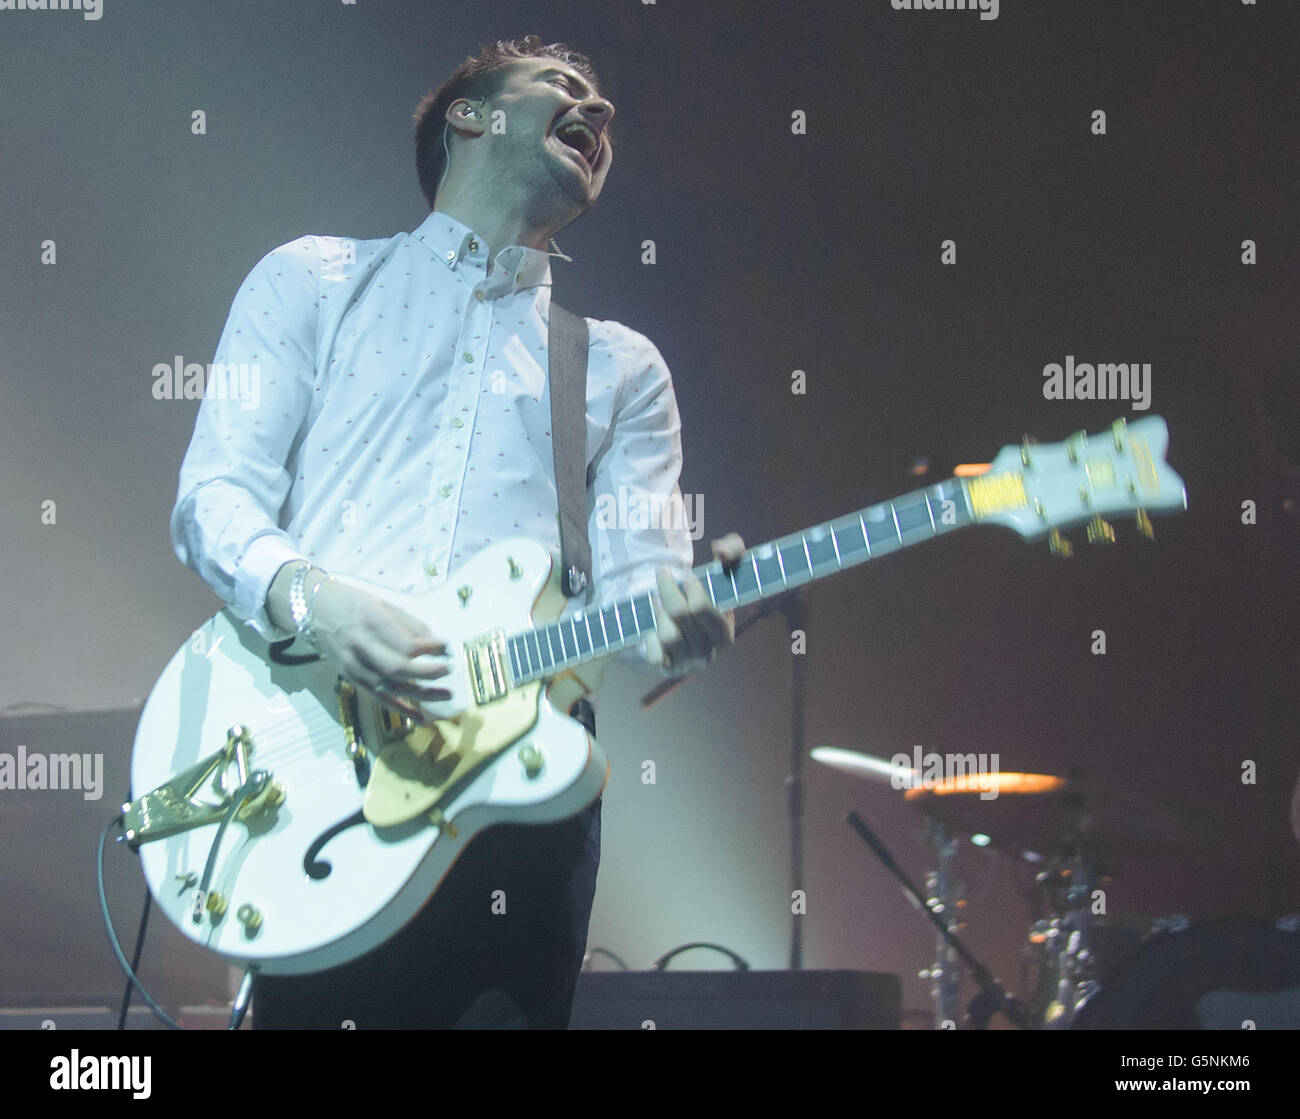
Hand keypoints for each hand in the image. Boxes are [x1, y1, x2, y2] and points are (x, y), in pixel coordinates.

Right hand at [311, 580, 450, 722]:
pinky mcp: (352, 679)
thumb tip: (437, 643)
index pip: (404, 644)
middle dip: (427, 673)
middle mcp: (361, 646)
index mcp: (371, 622)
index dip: (429, 648)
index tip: (446, 648)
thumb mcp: (383, 604)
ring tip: (446, 695)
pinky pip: (379, 698)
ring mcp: (355, 666)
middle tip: (448, 670)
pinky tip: (422, 718)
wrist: (314, 610)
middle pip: (397, 668)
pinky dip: (401, 710)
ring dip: (420, 695)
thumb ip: (410, 623)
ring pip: (390, 687)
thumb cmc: (353, 603)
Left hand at [644, 533, 744, 674]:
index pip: (702, 608)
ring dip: (658, 610)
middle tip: (661, 573)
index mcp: (724, 632)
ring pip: (668, 634)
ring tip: (656, 597)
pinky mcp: (667, 668)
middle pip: (680, 615)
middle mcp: (707, 651)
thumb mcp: (723, 572)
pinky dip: (650, 639)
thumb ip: (732, 551)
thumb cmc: (706, 599)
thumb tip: (722, 550)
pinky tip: (651, 626)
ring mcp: (687, 662)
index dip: (692, 589)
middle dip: (668, 590)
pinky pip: (655, 656)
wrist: (689, 632)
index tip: (687, 576)